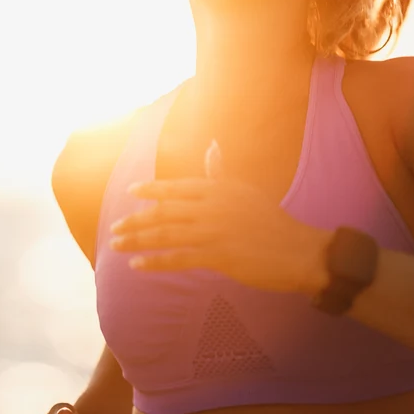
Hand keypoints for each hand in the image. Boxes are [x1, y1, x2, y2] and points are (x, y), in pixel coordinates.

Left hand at [109, 139, 330, 294]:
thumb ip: (221, 174)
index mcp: (218, 189)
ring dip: (137, 240)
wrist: (298, 250)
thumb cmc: (272, 221)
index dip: (151, 190)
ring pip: (165, 235)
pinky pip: (178, 259)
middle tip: (115, 228)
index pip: (177, 187)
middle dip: (136, 220)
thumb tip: (211, 148)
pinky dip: (155, 262)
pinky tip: (137, 265)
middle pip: (164, 212)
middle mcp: (212, 206)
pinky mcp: (218, 256)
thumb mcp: (245, 191)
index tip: (131, 192)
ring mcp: (214, 231)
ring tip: (117, 245)